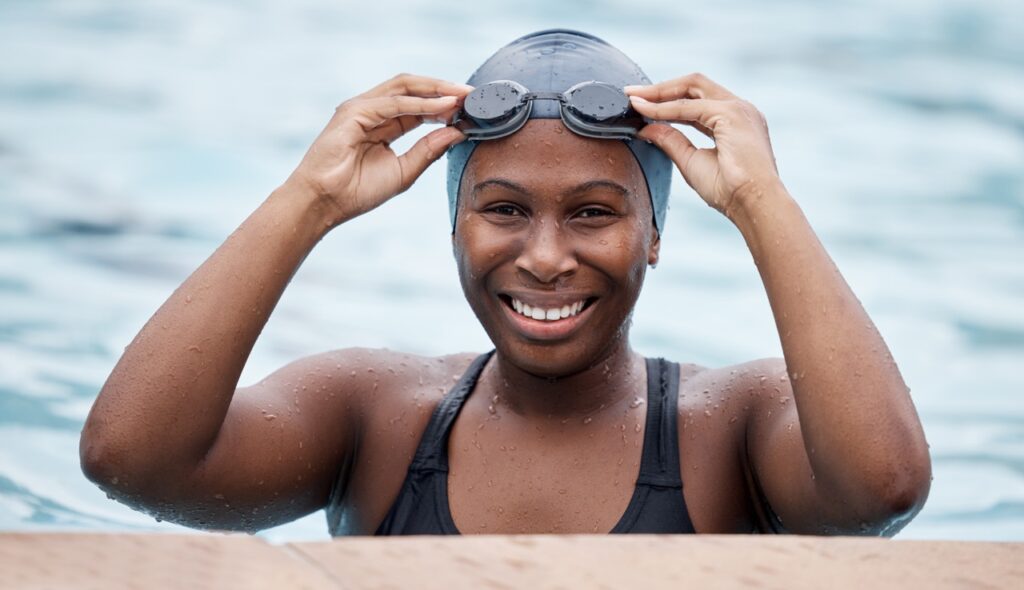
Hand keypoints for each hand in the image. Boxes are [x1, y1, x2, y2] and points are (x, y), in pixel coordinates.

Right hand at [285, 74, 472, 224]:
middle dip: (445, 90)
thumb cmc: (357, 191)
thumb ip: (429, 150)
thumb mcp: (404, 171)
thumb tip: (457, 132)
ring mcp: (362, 108)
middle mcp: (373, 111)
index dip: (446, 105)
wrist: (325, 203)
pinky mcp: (354, 111)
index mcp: (384, 124)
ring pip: (405, 88)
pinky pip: (394, 103)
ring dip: (437, 91)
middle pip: (414, 89)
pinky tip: (444, 108)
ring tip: (463, 97)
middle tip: (474, 96)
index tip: (473, 110)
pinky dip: (422, 104)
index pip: (420, 106)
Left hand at [625, 73, 781, 217]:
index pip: (696, 100)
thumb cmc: (729, 191)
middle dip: (661, 88)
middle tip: (631, 93)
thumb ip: (671, 142)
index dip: (666, 100)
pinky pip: (689, 107)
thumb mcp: (692, 162)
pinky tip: (645, 111)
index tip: (639, 104)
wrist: (754, 204)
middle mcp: (739, 109)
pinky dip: (664, 108)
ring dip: (660, 92)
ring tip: (634, 98)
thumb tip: (646, 129)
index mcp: (734, 120)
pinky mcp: (732, 114)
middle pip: (695, 84)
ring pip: (692, 87)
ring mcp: (738, 108)